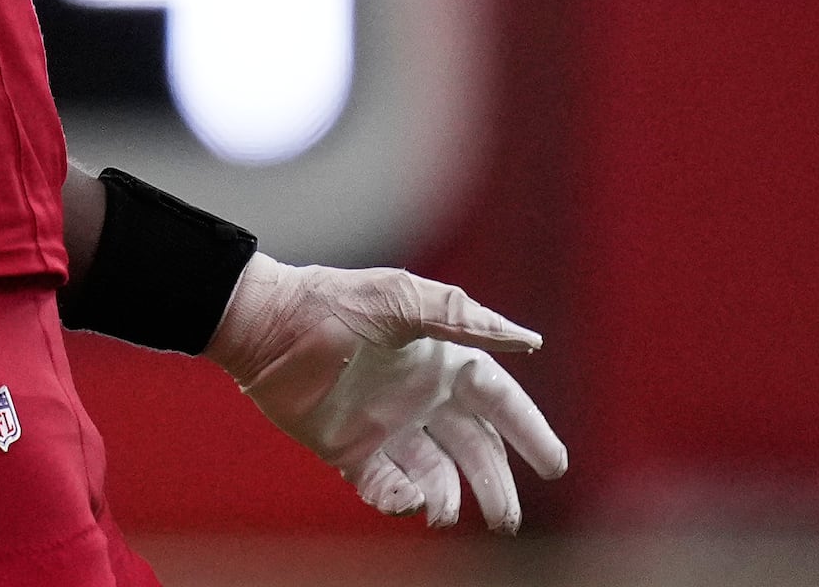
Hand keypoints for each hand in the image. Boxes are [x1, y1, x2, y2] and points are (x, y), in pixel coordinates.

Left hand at [203, 255, 568, 528]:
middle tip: (508, 520)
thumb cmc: (334, 303)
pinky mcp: (351, 450)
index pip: (500, 401)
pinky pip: (386, 486)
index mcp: (442, 360)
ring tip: (447, 513)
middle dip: (495, 483)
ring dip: (448, 497)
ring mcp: (388, 426)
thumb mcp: (403, 298)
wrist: (264, 325)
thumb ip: (464, 318)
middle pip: (474, 449)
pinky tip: (406, 503)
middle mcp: (421, 397)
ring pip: (436, 474)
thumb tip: (529, 340)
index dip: (529, 431)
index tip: (554, 465)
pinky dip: (399, 500)